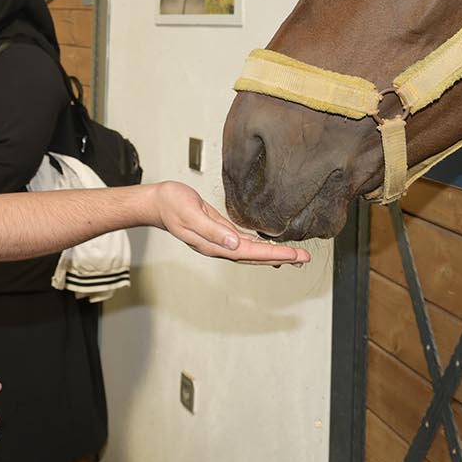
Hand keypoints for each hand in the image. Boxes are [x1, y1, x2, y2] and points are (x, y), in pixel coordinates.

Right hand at [151, 181, 310, 264]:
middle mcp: (220, 246)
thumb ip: (212, 230)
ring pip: (252, 253)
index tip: (294, 255)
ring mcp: (220, 242)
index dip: (273, 254)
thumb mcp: (190, 214)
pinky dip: (260, 247)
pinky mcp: (220, 233)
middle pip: (255, 258)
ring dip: (274, 254)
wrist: (157, 202)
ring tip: (295, 256)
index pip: (250, 253)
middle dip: (281, 258)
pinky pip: (244, 244)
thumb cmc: (172, 204)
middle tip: (304, 258)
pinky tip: (270, 247)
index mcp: (214, 244)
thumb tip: (235, 243)